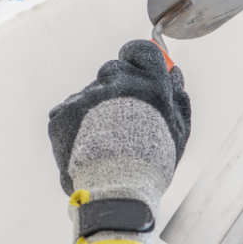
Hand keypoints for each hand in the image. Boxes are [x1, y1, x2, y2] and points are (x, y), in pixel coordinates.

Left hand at [48, 40, 190, 243]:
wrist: (115, 192)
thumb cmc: (151, 166)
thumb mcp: (178, 132)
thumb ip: (178, 97)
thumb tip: (174, 72)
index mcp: (151, 85)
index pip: (142, 51)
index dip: (136, 56)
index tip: (132, 63)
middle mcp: (119, 83)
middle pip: (113, 70)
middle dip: (116, 88)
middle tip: (118, 119)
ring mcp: (88, 96)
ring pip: (90, 94)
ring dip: (95, 111)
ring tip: (103, 143)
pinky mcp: (63, 112)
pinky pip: (69, 111)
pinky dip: (75, 126)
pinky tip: (85, 148)